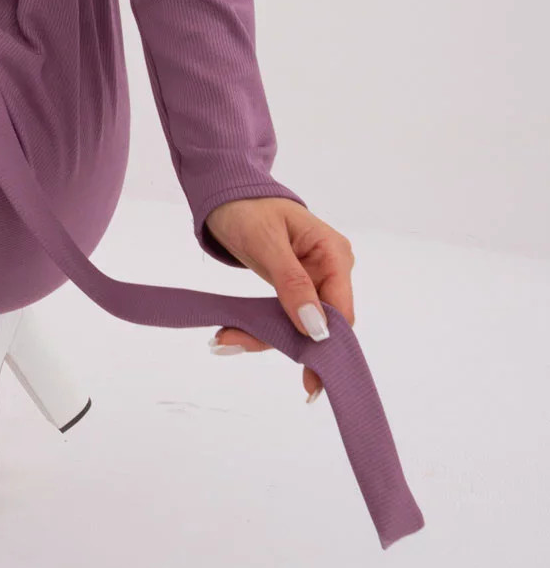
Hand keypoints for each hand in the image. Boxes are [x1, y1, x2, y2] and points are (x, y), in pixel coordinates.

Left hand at [203, 198, 354, 403]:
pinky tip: (233, 333)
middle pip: (322, 324)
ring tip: (225, 338)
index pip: (342, 310)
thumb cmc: (249, 208)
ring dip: (266, 337)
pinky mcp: (296, 288)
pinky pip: (286, 317)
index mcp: (333, 253)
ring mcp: (314, 280)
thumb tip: (316, 327)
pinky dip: (262, 327)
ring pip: (301, 326)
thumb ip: (292, 283)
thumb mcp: (267, 243)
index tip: (309, 373)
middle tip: (237, 344)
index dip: (327, 343)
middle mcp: (330, 269)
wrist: (230, 193)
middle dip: (287, 342)